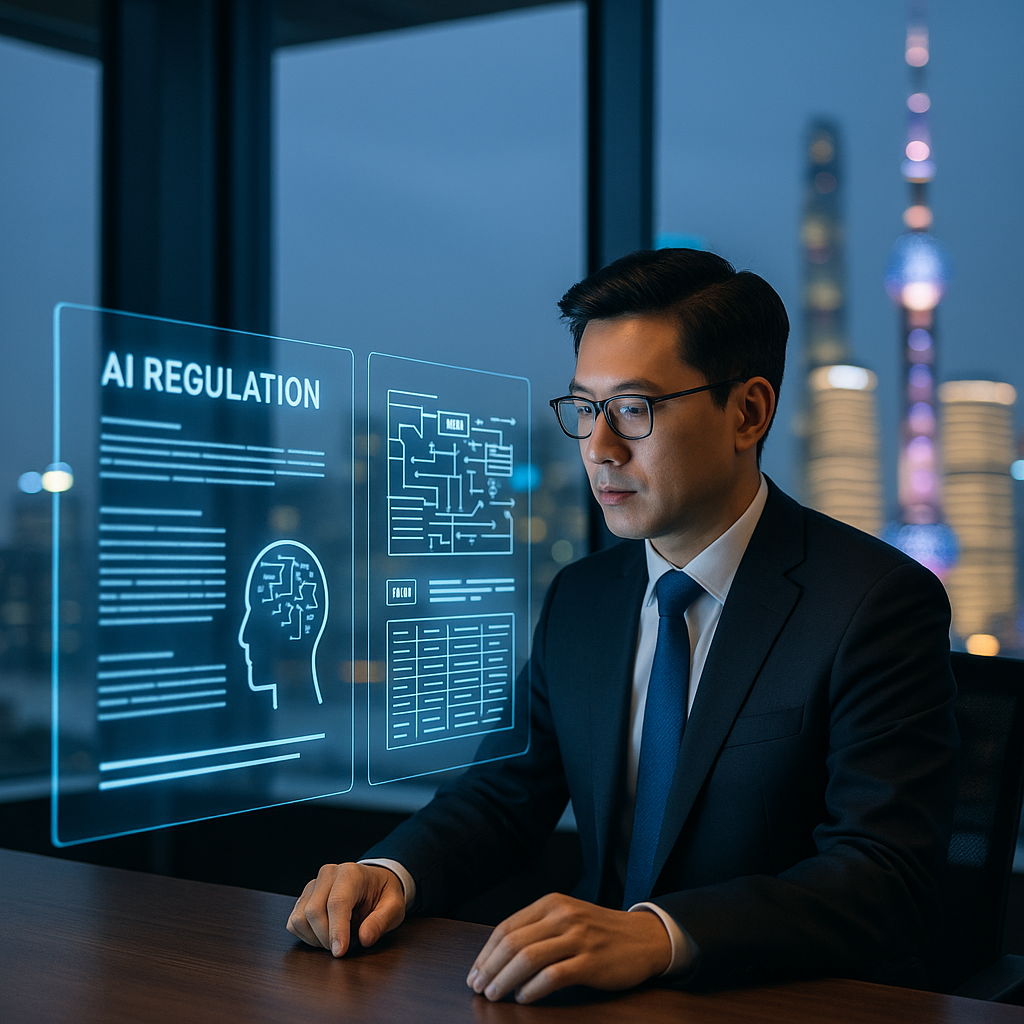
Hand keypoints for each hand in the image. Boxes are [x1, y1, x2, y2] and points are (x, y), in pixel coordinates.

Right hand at [286, 862, 405, 956]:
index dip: (337, 930)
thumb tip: (365, 938)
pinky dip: (306, 937)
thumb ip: (382, 921)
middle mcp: (328, 875)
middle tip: (342, 949)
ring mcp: (313, 885)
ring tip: (335, 940)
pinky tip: (324, 936)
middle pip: (314, 911)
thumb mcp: (394, 907)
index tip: (340, 952)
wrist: (374, 883)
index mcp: (351, 873)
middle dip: (326, 938)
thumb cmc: (383, 894)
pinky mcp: (303, 898)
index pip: (337, 902)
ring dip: (315, 939)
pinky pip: (294, 923)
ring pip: (300, 918)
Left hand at [466, 893, 671, 1003]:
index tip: (475, 972)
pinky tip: (524, 998)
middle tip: (478, 987)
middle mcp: (562, 916)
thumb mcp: (567, 918)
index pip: (507, 927)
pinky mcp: (591, 961)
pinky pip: (553, 976)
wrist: (644, 937)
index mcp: (551, 903)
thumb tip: (498, 956)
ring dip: (505, 980)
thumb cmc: (600, 931)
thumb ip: (538, 928)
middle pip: (513, 943)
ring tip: (494, 995)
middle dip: (490, 968)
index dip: (486, 953)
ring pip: (528, 958)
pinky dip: (533, 989)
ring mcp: (577, 938)